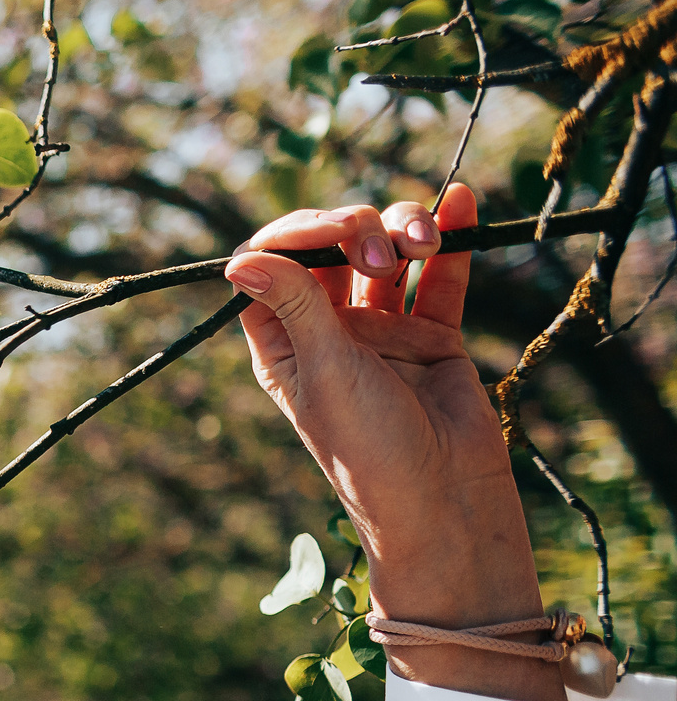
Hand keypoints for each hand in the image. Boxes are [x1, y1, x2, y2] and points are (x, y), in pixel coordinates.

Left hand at [224, 186, 557, 700]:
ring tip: (424, 242)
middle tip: (378, 247)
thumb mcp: (324, 371)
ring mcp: (380, 331)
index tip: (332, 228)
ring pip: (386, 255)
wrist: (443, 498)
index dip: (297, 235)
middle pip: (331, 251)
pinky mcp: (431, 334)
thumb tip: (240, 260)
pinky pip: (438, 276)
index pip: (273, 266)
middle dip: (356, 230)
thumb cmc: (369, 448)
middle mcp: (327, 332)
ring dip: (404, 230)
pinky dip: (449, 239)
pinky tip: (460, 202)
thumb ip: (295, 307)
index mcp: (282, 343)